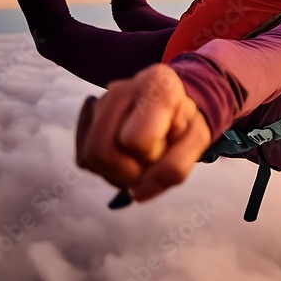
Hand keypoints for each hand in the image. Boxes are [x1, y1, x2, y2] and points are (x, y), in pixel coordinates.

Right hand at [75, 64, 211, 203]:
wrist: (174, 105)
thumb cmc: (185, 122)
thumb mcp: (196, 141)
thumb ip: (175, 168)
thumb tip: (138, 195)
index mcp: (156, 85)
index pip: (136, 141)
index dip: (153, 155)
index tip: (167, 142)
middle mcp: (121, 88)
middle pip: (102, 151)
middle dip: (128, 172)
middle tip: (150, 161)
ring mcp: (99, 102)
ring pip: (89, 157)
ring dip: (117, 173)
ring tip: (139, 158)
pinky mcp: (86, 119)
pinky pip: (84, 158)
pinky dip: (106, 168)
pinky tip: (125, 155)